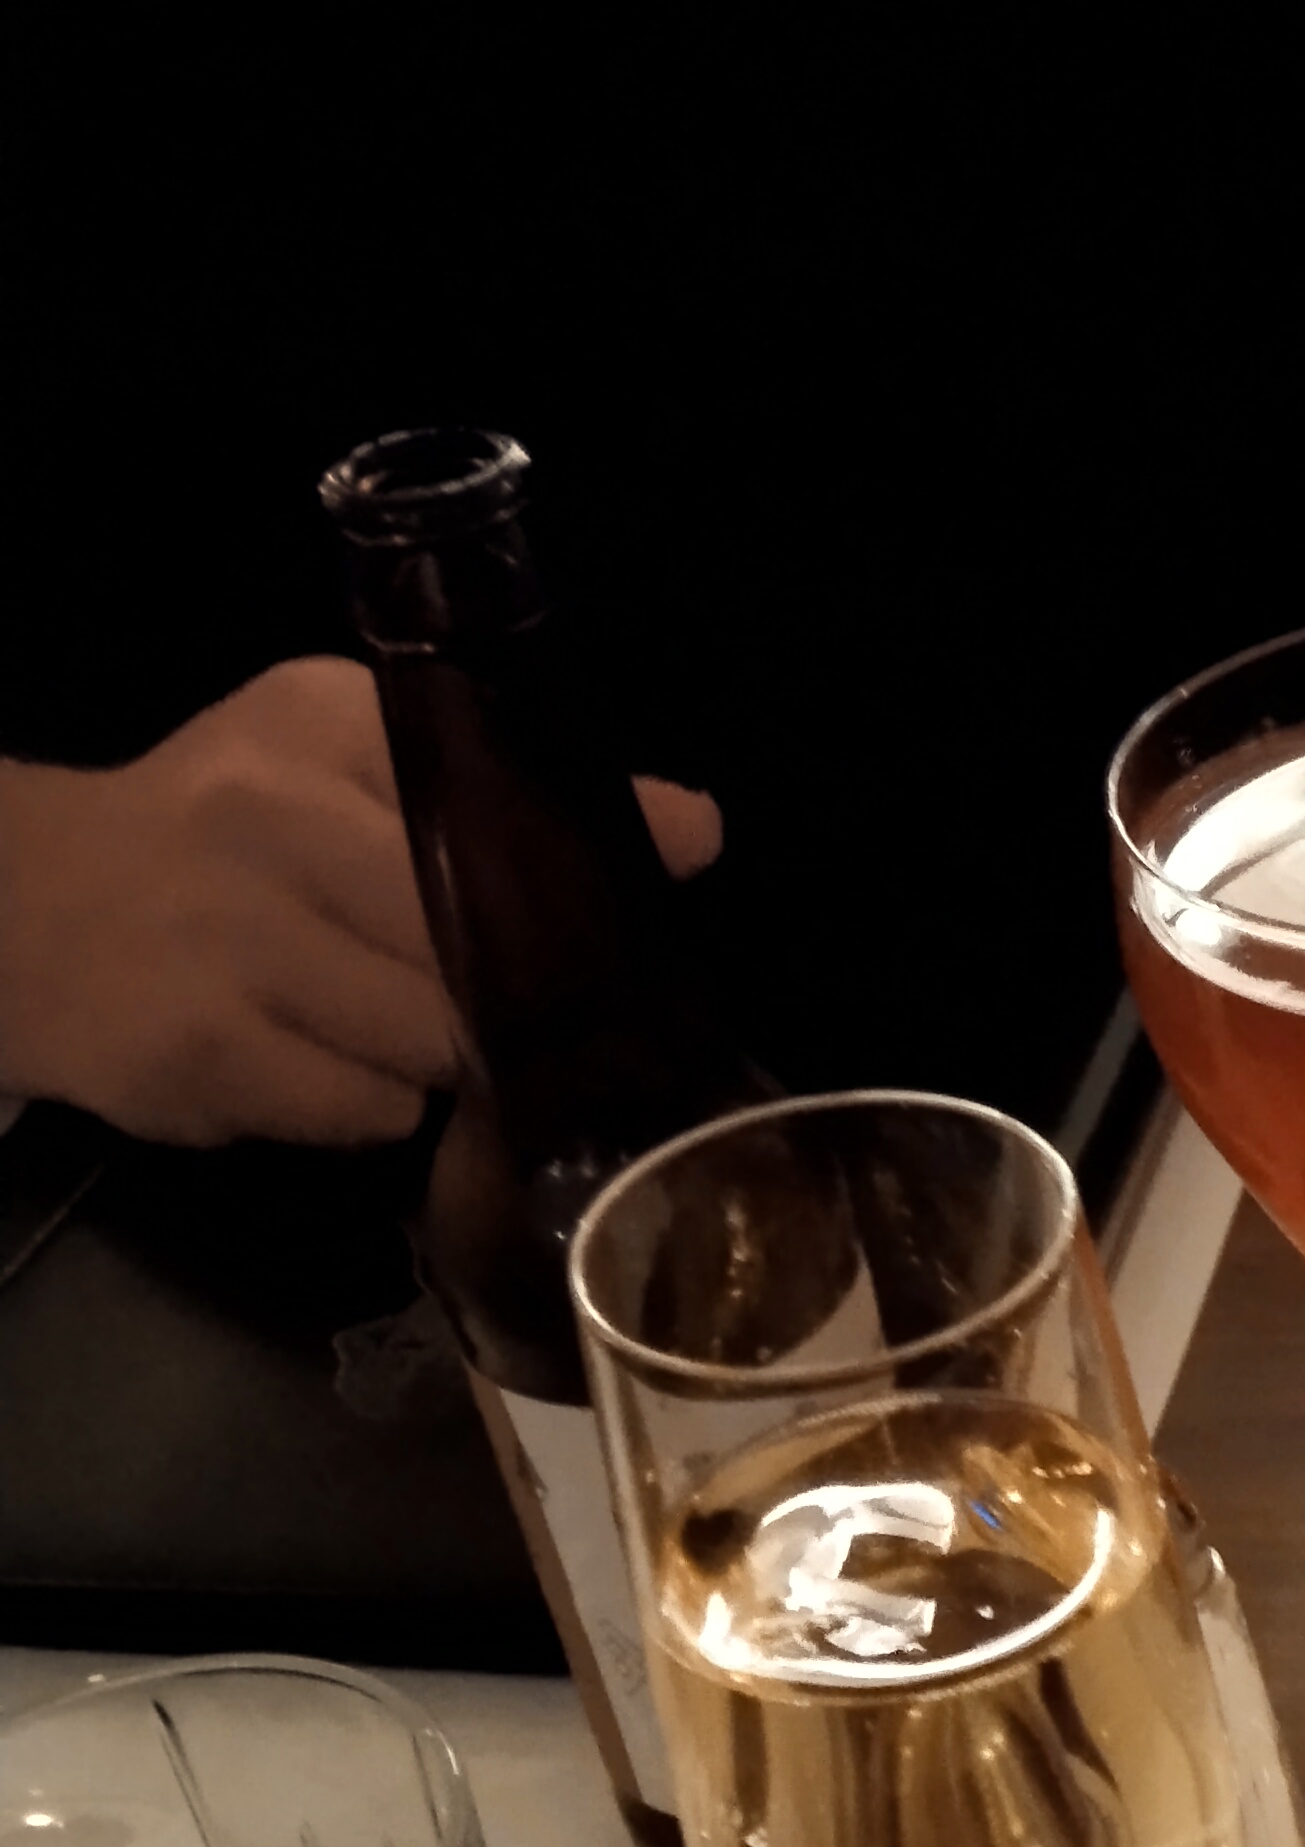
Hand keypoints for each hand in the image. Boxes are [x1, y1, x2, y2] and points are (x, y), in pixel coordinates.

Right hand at [0, 658, 723, 1146]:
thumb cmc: (216, 832)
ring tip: (379, 1020)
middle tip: (505, 1004)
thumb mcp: (339, 758)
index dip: (567, 886)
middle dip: (505, 994)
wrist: (32, 915)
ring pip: (428, 1045)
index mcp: (318, 733)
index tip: (617, 926)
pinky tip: (313, 1061)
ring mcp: (233, 949)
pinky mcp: (207, 1058)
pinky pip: (361, 1113)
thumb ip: (509, 787)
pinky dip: (362, 1106)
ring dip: (432, 1057)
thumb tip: (697, 831)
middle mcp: (271, 827)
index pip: (494, 810)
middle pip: (474, 950)